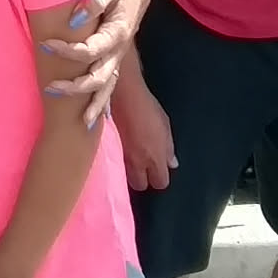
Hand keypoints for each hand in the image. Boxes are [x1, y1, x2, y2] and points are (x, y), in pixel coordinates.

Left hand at [39, 0, 152, 125]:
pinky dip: (104, 101)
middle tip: (50, 89)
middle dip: (76, 87)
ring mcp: (119, 54)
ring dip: (94, 104)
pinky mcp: (116, 55)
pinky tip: (96, 116)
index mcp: (118, 31)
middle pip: (100, 77)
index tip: (45, 45)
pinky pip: (111, 83)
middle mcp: (120, 48)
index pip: (91, 49)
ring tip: (81, 123)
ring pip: (108, 86)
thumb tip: (76, 18)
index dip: (68, 51)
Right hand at [114, 72, 175, 191]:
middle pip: (140, 185)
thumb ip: (168, 148)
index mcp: (155, 158)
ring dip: (128, 171)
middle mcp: (137, 163)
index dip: (158, 177)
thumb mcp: (165, 125)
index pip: (160, 182)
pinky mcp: (106, 150)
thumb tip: (172, 164)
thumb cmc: (146, 106)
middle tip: (142, 165)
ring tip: (129, 157)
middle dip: (141, 178)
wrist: (121, 93)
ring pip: (125, 176)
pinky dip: (117, 160)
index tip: (157, 169)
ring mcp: (120, 158)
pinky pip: (114, 164)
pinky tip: (117, 150)